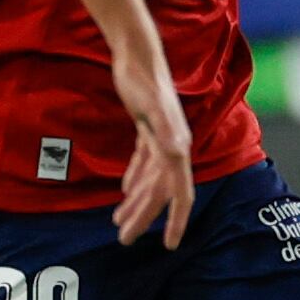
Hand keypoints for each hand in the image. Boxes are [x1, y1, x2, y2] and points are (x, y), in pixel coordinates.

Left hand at [106, 32, 195, 246]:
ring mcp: (161, 138)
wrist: (137, 54)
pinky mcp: (147, 129)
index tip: (171, 245)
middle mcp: (173, 146)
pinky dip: (135, 179)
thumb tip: (176, 154)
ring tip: (119, 223)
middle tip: (125, 240)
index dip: (176, 220)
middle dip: (145, 218)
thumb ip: (165, 129)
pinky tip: (124, 191)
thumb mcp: (152, 106)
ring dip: (137, 202)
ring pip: (151, 180)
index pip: (180, 193)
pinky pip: (144, 163)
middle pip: (160, 192)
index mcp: (177, 147)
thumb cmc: (144, 80)